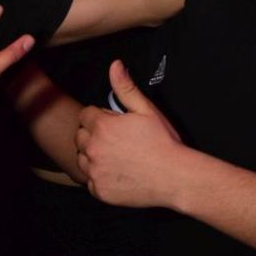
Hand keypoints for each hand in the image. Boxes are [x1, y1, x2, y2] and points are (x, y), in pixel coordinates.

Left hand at [75, 59, 183, 207]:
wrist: (175, 176)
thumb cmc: (163, 142)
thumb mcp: (146, 110)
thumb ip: (125, 88)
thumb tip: (115, 66)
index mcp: (102, 126)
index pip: (85, 115)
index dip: (99, 118)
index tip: (114, 124)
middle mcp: (93, 148)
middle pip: (80, 137)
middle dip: (93, 135)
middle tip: (116, 141)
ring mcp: (95, 171)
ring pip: (82, 159)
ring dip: (93, 156)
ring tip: (116, 157)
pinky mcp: (99, 190)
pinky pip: (89, 181)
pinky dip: (99, 178)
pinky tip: (117, 174)